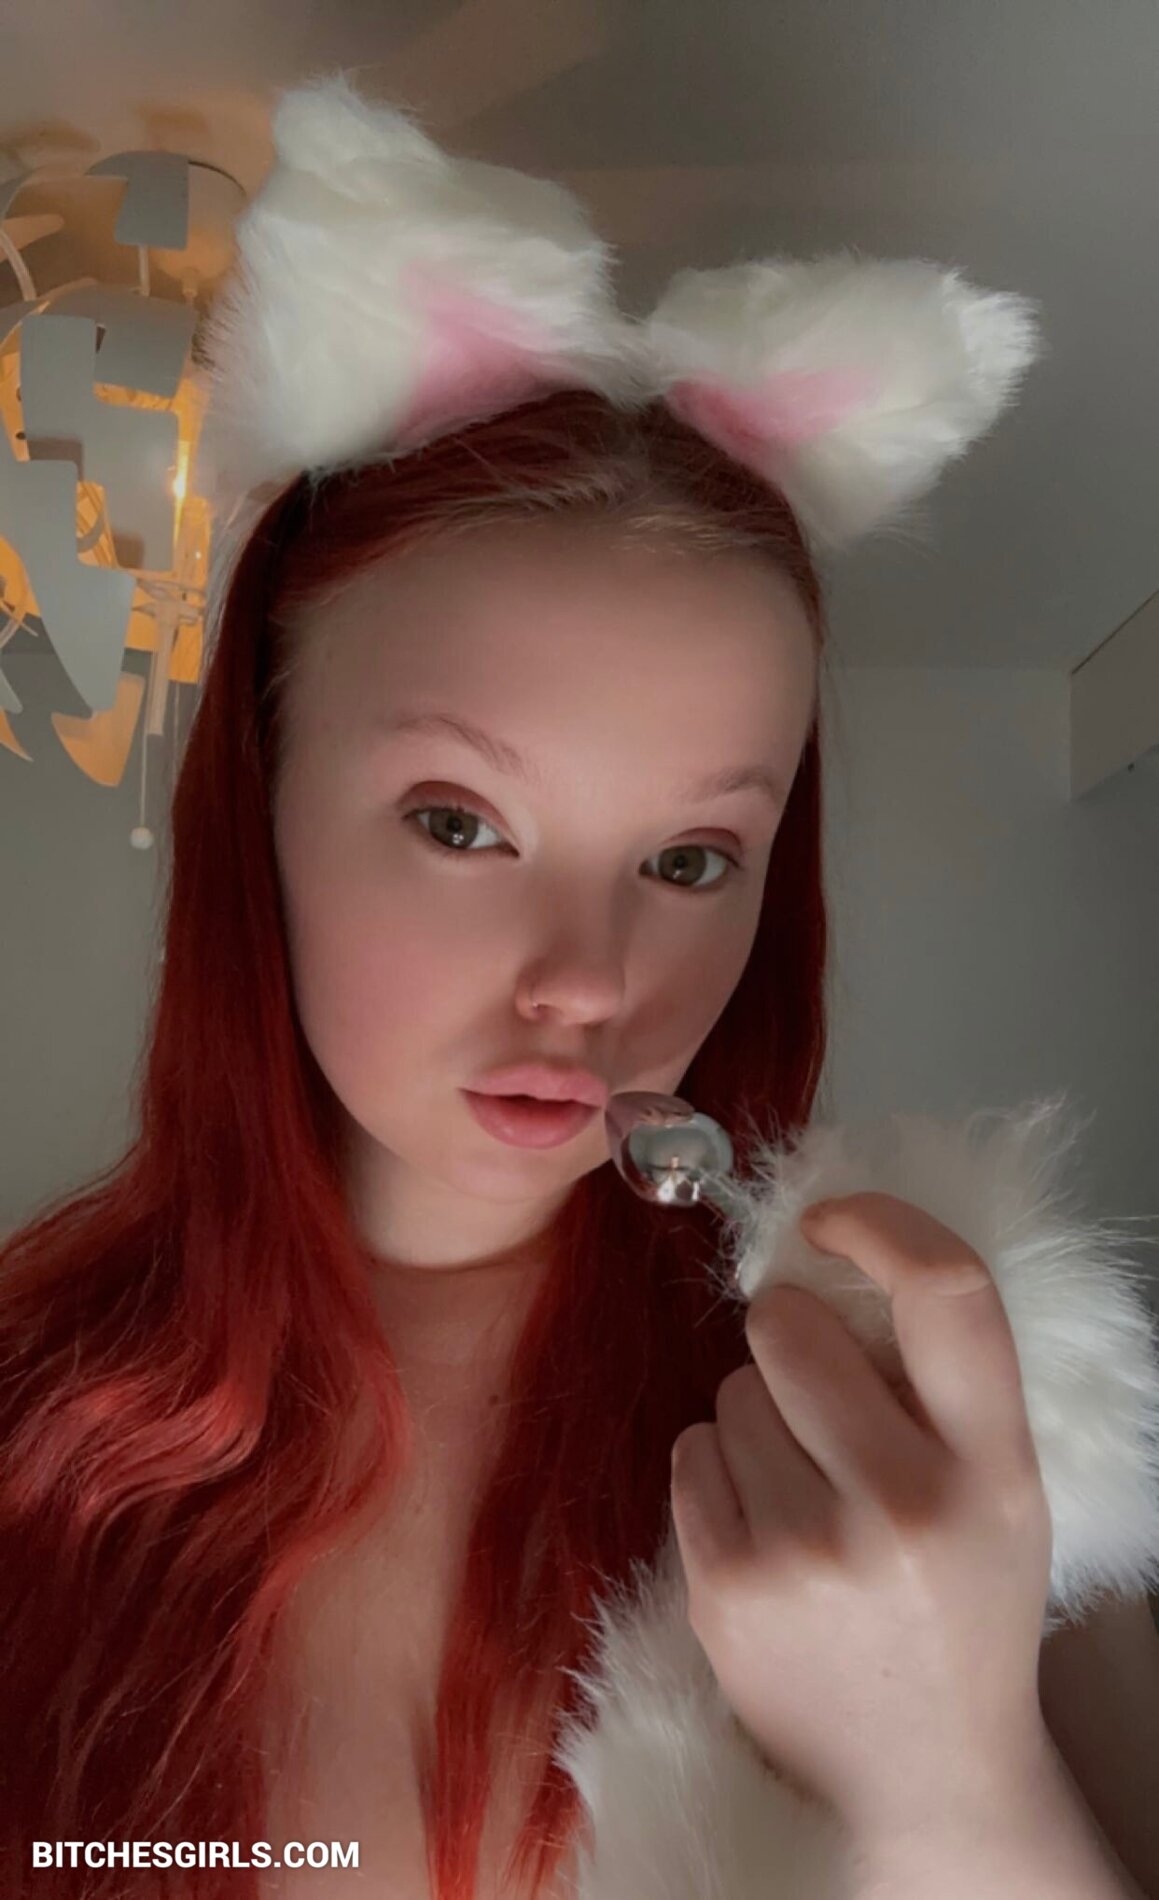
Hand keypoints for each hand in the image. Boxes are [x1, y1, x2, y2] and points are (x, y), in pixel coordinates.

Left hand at [669, 1191, 1055, 1836]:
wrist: (919, 1772)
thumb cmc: (959, 1602)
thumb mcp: (999, 1490)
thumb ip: (935, 1381)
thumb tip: (826, 1263)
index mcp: (992, 1466)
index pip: (947, 1289)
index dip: (881, 1224)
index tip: (830, 1223)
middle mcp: (902, 1503)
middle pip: (792, 1325)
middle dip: (789, 1338)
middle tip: (817, 1400)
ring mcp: (804, 1551)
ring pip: (731, 1390)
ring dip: (756, 1419)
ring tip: (805, 1495)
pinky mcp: (724, 1589)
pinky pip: (689, 1451)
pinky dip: (716, 1474)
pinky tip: (765, 1533)